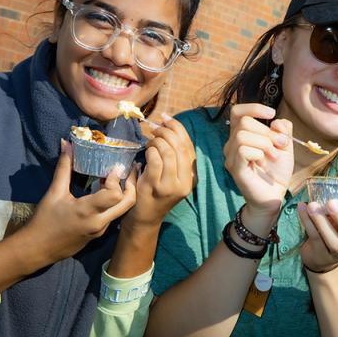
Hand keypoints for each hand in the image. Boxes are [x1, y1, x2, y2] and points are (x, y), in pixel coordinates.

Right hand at [21, 139, 136, 264]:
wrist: (38, 249)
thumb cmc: (44, 220)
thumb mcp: (54, 193)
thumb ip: (64, 168)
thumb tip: (67, 144)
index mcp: (87, 211)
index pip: (115, 195)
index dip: (116, 180)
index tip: (113, 167)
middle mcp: (99, 222)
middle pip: (128, 203)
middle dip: (131, 185)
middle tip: (130, 169)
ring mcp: (101, 229)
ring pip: (123, 210)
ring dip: (125, 193)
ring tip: (121, 177)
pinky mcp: (100, 234)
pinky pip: (114, 216)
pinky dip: (116, 202)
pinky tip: (109, 191)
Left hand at [124, 113, 195, 230]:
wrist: (145, 218)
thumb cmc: (155, 192)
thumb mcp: (170, 174)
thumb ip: (173, 156)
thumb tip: (168, 127)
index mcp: (192, 176)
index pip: (189, 147)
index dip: (178, 129)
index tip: (166, 118)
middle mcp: (186, 181)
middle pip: (180, 148)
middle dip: (167, 132)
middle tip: (155, 127)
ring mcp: (172, 185)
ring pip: (169, 153)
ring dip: (157, 141)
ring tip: (150, 140)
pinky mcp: (156, 187)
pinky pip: (156, 161)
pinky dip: (151, 151)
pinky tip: (146, 151)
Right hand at [223, 104, 292, 217]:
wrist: (275, 195)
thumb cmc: (277, 171)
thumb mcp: (285, 145)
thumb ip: (283, 130)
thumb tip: (276, 121)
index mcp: (241, 135)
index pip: (237, 111)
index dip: (254, 108)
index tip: (271, 113)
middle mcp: (232, 144)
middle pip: (243, 122)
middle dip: (267, 131)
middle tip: (281, 145)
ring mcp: (231, 157)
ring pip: (242, 135)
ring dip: (264, 143)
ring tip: (274, 156)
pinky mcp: (234, 168)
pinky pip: (243, 150)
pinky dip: (258, 153)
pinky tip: (264, 162)